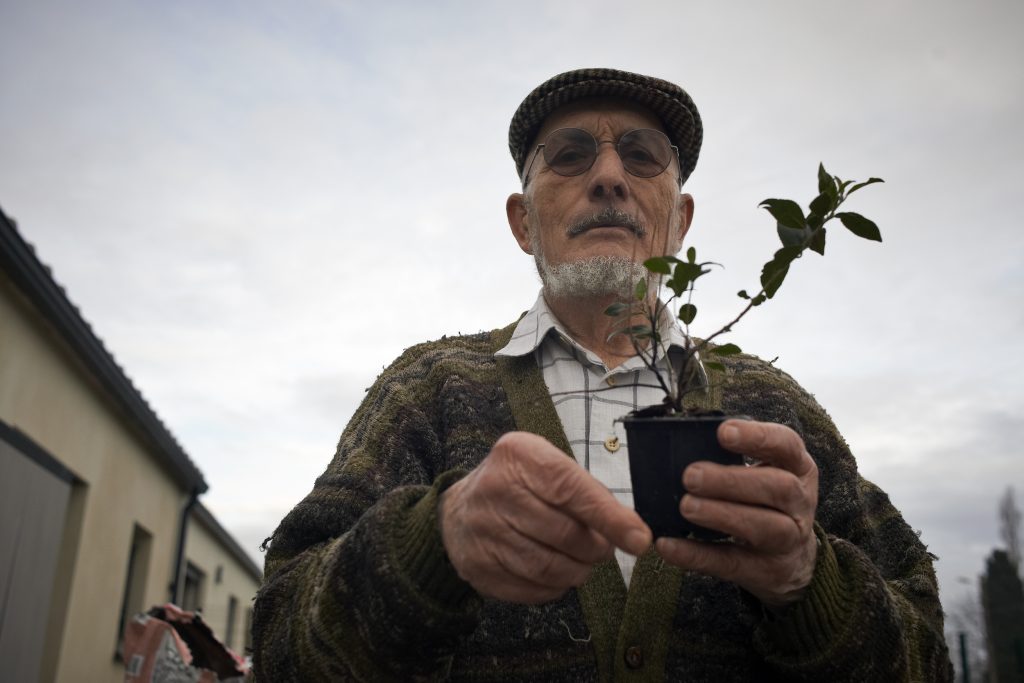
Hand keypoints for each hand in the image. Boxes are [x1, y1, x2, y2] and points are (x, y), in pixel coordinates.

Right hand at [440, 431, 651, 603]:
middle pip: (563, 533)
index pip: (571, 489)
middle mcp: (494, 491)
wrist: (457, 512)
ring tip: (584, 562)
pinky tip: (557, 573)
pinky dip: (555, 586)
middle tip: (604, 548)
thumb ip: (586, 491)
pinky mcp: (479, 567)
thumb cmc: (516, 485)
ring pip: (549, 567)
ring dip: (579, 571)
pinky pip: (532, 588)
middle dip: (596, 548)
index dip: (609, 518)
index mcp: (517, 456)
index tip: (639, 539)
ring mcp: (483, 532)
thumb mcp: (545, 466)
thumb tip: (632, 530)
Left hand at [655, 419, 818, 607]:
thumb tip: (679, 448)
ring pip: (763, 527)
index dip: (757, 437)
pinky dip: (696, 555)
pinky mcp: (765, 572)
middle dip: (732, 480)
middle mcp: (800, 503)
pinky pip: (730, 563)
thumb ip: (732, 459)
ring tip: (686, 506)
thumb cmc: (766, 502)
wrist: (794, 562)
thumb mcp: (766, 473)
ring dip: (721, 515)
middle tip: (691, 475)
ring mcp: (788, 540)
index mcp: (798, 468)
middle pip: (778, 488)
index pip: (787, 445)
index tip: (723, 432)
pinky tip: (667, 545)